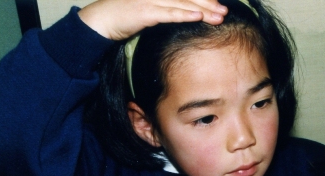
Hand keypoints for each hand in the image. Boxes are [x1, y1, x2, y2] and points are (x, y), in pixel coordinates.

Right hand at [78, 0, 227, 39]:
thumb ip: (166, 9)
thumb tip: (187, 14)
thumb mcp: (149, 9)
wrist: (100, 22)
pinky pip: (168, 13)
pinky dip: (183, 15)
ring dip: (202, 11)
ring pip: (181, 4)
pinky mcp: (144, 11)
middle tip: (224, 11)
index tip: (218, 4)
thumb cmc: (125, 17)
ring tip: (219, 17)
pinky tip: (197, 17)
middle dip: (207, 3)